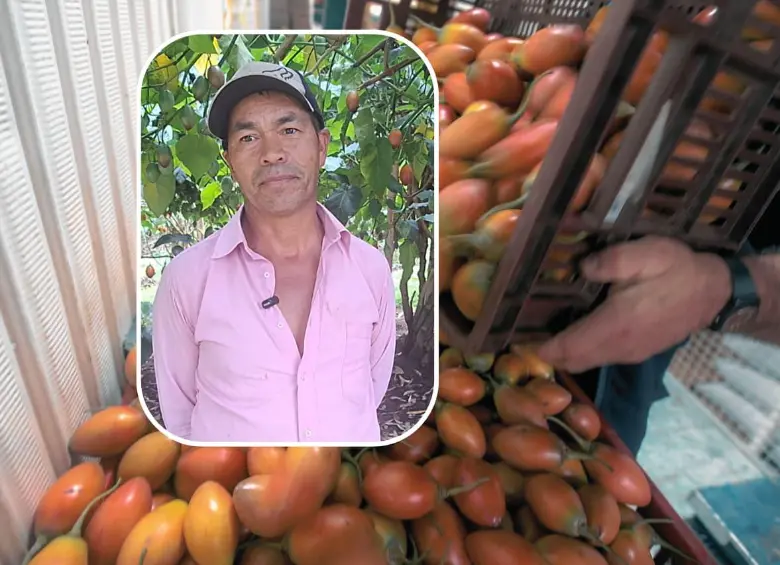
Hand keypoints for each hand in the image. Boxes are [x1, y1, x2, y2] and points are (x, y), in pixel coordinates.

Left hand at [537, 236, 731, 372]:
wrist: (715, 291)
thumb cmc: (678, 269)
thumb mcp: (645, 253)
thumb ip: (610, 261)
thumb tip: (579, 267)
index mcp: (615, 325)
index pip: (568, 348)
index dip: (542, 349)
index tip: (515, 340)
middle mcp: (619, 348)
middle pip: (573, 361)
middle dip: (548, 353)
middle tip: (522, 334)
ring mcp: (630, 353)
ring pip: (587, 362)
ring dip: (565, 353)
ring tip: (543, 331)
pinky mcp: (638, 352)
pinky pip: (601, 357)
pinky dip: (582, 351)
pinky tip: (573, 332)